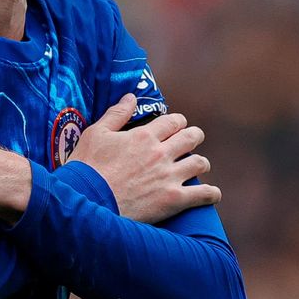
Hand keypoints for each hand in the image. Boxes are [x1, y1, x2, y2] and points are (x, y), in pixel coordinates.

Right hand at [70, 94, 220, 222]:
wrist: (87, 201)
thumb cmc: (87, 167)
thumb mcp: (96, 133)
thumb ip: (116, 114)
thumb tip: (131, 97)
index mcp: (144, 135)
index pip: (173, 121)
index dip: (178, 122)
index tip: (177, 125)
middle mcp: (161, 153)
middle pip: (191, 137)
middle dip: (194, 137)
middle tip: (192, 141)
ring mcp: (169, 176)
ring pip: (200, 163)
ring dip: (201, 162)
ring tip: (198, 165)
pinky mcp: (173, 200)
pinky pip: (203, 194)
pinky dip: (211, 193)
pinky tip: (212, 194)